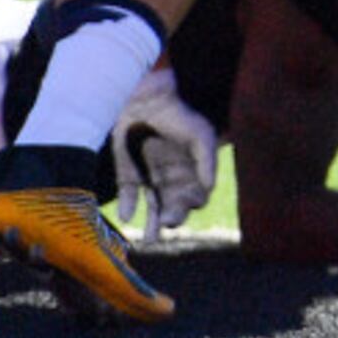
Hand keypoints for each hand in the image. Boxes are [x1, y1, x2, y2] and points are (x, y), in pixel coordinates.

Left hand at [110, 69, 217, 242]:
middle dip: (174, 218)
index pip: (196, 197)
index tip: (188, 203)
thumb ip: (206, 162)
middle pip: (175, 207)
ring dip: (152, 224)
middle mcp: (173, 178)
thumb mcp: (200, 135)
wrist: (147, 97)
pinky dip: (128, 207)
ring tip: (149, 241)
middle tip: (168, 224)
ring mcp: (150, 177)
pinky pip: (130, 196)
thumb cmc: (180, 114)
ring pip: (154, 207)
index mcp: (193, 171)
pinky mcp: (128, 173)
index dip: (193, 203)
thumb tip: (209, 189)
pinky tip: (128, 215)